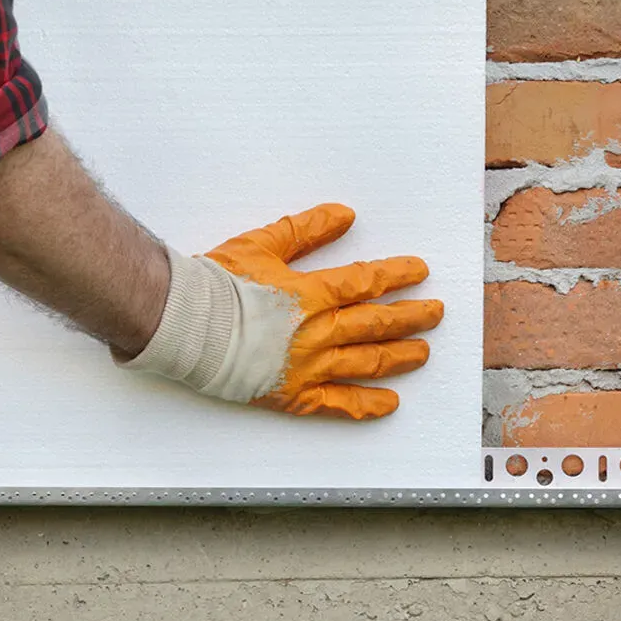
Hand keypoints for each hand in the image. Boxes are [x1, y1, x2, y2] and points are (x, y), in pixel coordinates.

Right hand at [118, 204, 442, 419]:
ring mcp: (308, 367)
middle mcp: (317, 332)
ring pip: (366, 362)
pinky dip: (366, 405)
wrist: (185, 324)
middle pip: (377, 324)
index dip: (397, 276)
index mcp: (311, 294)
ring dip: (400, 356)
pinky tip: (390, 403)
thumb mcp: (262, 244)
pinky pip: (337, 405)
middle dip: (412, 317)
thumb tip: (345, 215)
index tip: (419, 272)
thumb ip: (307, 230)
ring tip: (423, 352)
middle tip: (435, 313)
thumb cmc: (217, 284)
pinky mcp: (293, 395)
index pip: (366, 282)